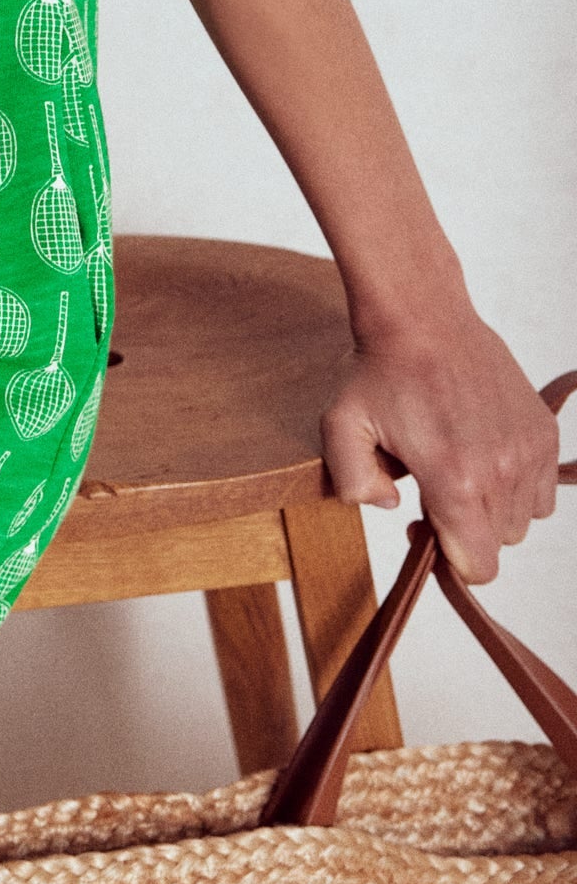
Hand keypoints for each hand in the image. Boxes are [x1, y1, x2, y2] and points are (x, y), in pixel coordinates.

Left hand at [320, 313, 561, 582]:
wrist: (422, 317)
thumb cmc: (381, 371)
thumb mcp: (340, 426)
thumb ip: (353, 483)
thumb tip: (392, 507)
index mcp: (454, 479)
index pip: (477, 566)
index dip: (447, 558)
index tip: (422, 524)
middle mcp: (501, 470)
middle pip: (497, 544)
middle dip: (465, 529)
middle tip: (434, 489)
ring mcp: (527, 451)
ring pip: (522, 520)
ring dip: (492, 508)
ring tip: (458, 468)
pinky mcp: (543, 432)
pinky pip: (542, 491)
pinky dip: (518, 486)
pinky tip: (483, 456)